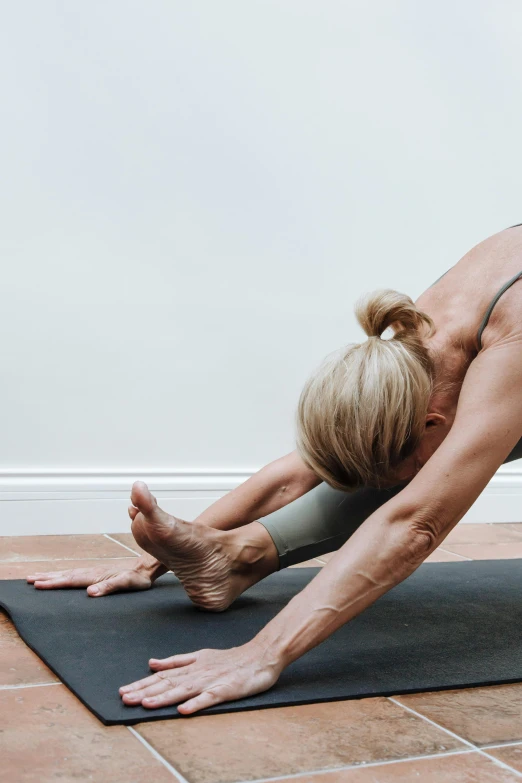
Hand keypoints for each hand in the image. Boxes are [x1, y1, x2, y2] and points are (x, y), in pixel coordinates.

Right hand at [26, 557, 163, 596]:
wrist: (147, 567)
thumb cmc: (138, 578)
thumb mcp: (127, 584)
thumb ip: (109, 587)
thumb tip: (90, 592)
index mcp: (96, 576)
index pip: (70, 580)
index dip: (53, 583)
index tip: (37, 584)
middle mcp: (93, 572)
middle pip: (65, 575)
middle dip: (47, 578)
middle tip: (28, 579)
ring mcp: (95, 572)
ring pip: (69, 574)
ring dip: (52, 576)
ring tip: (37, 577)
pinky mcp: (98, 574)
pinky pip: (76, 574)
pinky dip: (64, 575)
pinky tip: (61, 577)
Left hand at [119, 643, 282, 714]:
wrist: (260, 656)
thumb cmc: (229, 659)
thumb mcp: (200, 656)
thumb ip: (176, 661)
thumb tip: (152, 663)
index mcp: (190, 666)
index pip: (162, 676)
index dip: (142, 684)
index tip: (124, 691)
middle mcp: (197, 673)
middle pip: (167, 683)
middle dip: (145, 692)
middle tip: (125, 699)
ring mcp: (211, 681)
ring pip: (183, 690)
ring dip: (163, 698)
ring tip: (146, 704)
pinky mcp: (225, 690)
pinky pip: (209, 698)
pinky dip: (196, 703)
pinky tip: (183, 710)